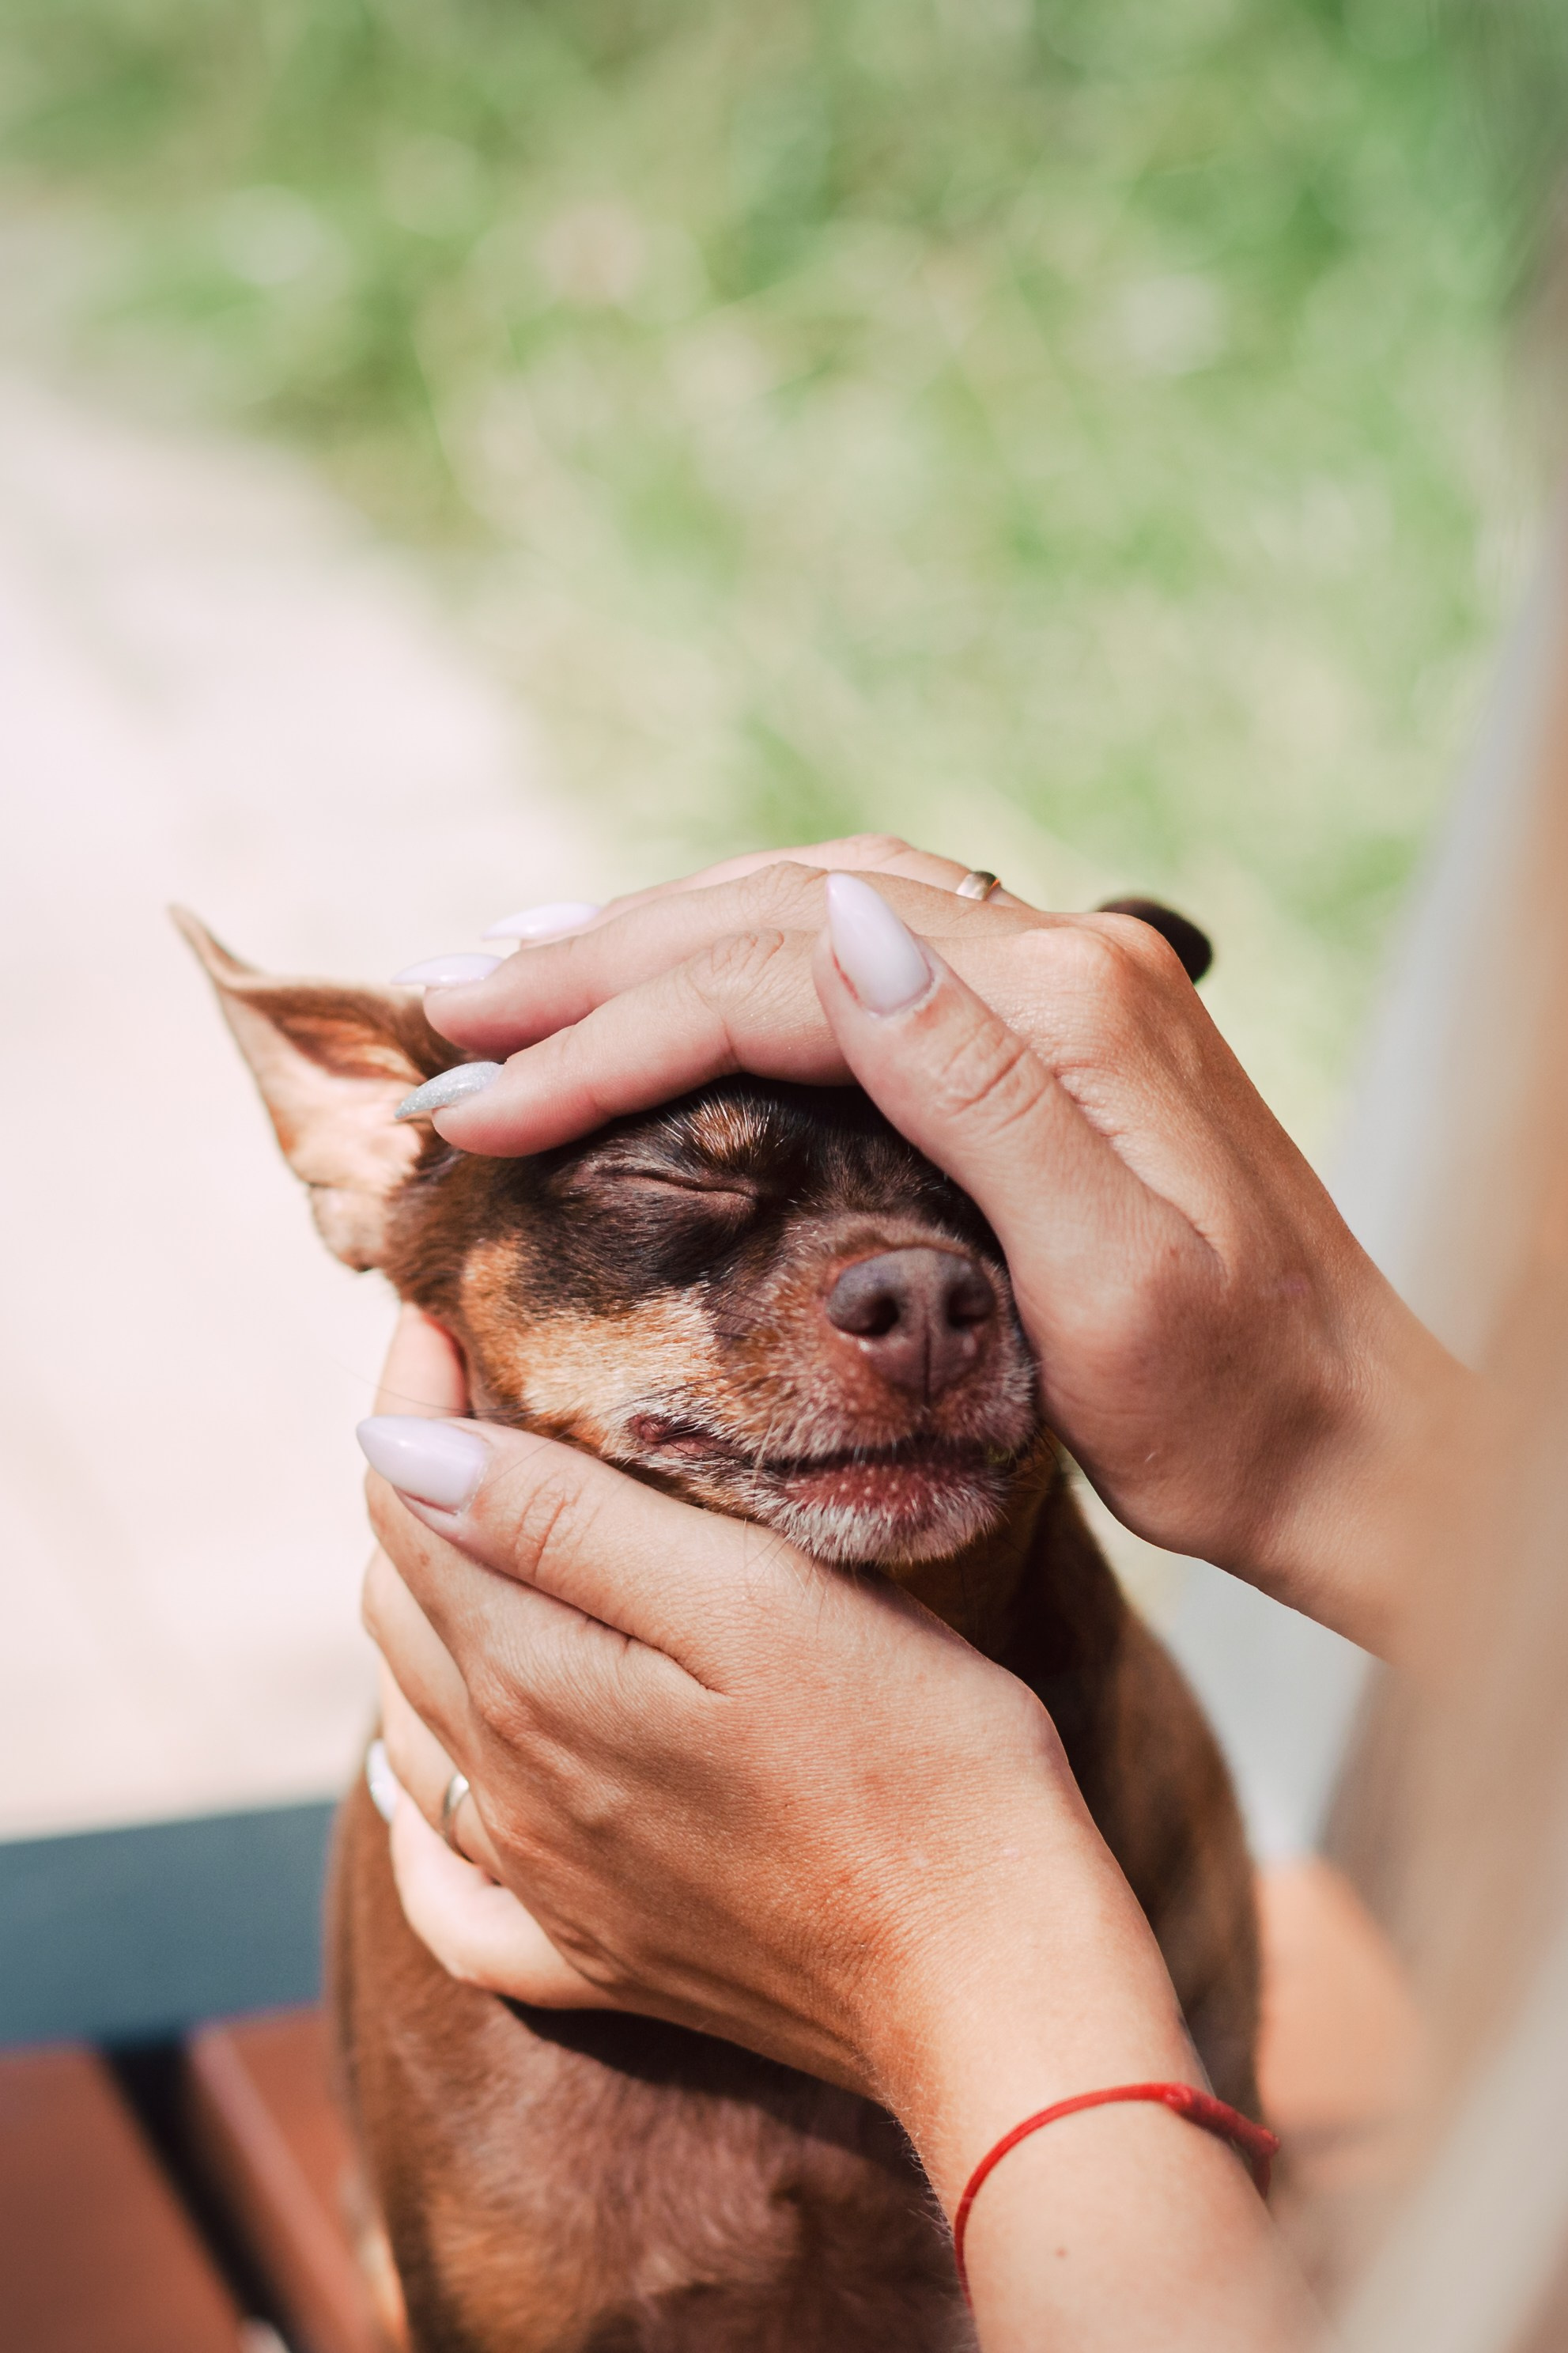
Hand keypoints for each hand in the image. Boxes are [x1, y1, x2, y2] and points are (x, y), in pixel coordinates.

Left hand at [358, 1320, 1191, 2153]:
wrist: (996, 1981)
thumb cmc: (912, 1758)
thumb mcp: (750, 1599)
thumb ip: (564, 1525)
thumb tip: (397, 1453)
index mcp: (537, 1682)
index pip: (407, 1506)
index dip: (409, 1399)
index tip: (437, 1316)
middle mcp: (513, 1789)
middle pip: (402, 1605)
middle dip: (415, 1487)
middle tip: (472, 1399)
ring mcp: (552, 1885)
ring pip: (419, 1719)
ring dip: (422, 1611)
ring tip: (472, 1530)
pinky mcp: (602, 1955)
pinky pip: (452, 1895)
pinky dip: (422, 1816)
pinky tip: (437, 1779)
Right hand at [408, 841, 1476, 1656]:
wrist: (1359, 1445)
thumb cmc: (1236, 1415)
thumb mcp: (1113, 1288)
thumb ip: (982, 1093)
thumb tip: (846, 931)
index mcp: (1062, 1010)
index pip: (778, 979)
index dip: (609, 1032)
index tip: (473, 1103)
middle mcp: (1061, 960)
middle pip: (781, 919)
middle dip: (600, 967)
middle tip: (449, 1021)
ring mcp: (1061, 985)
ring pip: (813, 914)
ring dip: (657, 943)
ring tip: (518, 982)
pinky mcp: (1052, 1033)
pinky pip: (865, 952)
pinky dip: (743, 959)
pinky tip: (676, 977)